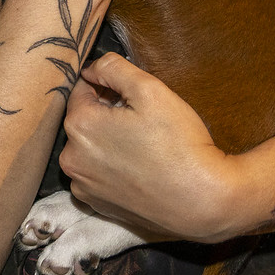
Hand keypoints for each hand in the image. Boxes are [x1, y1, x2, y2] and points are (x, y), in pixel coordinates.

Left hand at [59, 52, 241, 243]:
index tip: (133, 97)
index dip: (108, 88)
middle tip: (144, 122)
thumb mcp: (150, 90)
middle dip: (107, 115)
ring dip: (108, 142)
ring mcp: (83, 186)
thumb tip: (91, 68)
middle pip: (84, 121)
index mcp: (79, 125)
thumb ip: (114, 68)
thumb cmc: (179, 144)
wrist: (202, 202)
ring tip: (144, 147)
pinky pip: (97, 177)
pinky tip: (140, 170)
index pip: (82, 90)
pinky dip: (112, 170)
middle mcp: (71, 158)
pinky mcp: (97, 206)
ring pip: (89, 150)